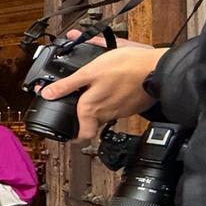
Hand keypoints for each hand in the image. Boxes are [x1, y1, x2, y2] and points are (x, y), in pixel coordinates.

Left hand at [39, 45, 168, 141]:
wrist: (158, 69)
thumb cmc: (125, 68)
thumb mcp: (89, 72)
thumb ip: (67, 85)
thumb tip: (47, 94)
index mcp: (91, 109)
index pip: (81, 135)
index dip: (73, 137)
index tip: (67, 133)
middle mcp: (106, 115)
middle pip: (92, 122)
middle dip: (85, 114)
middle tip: (80, 101)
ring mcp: (122, 111)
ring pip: (106, 113)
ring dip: (100, 103)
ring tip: (97, 89)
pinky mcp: (133, 105)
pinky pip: (119, 106)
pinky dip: (114, 98)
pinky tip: (114, 85)